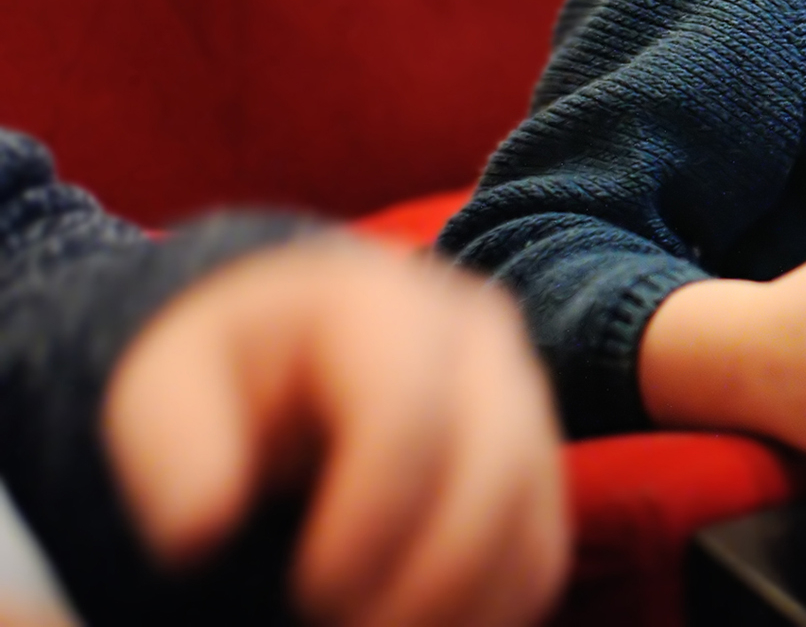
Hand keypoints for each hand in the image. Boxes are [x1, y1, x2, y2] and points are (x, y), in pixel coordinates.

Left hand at [102, 241, 567, 626]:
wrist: (292, 346)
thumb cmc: (228, 371)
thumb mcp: (167, 385)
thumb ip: (175, 447)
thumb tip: (201, 530)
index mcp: (381, 305)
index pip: (410, 414)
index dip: (372, 518)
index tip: (312, 589)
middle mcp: (476, 339)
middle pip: (496, 470)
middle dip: (428, 580)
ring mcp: (521, 396)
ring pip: (529, 519)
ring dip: (463, 605)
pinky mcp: (536, 458)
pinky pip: (541, 549)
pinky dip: (492, 608)